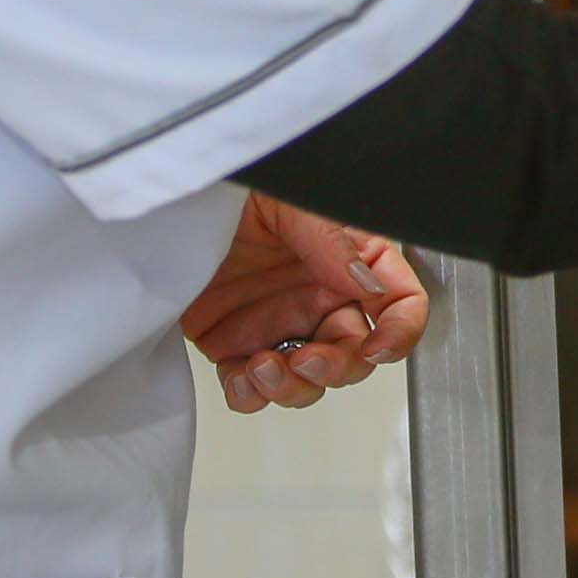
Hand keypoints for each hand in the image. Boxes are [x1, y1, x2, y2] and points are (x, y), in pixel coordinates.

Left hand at [180, 196, 430, 413]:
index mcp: (352, 260)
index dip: (400, 332)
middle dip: (336, 368)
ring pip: (307, 380)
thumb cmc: (246, 183)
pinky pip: (252, 386)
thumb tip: (366, 284)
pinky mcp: (236, 342)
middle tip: (307, 361)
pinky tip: (241, 379)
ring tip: (263, 369)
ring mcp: (281, 323)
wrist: (177, 198)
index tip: (377, 349)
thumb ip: (334, 243)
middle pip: (355, 354)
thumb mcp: (298, 202)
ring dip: (292, 388)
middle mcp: (323, 296)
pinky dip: (250, 395)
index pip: (400, 303)